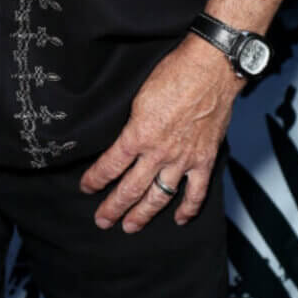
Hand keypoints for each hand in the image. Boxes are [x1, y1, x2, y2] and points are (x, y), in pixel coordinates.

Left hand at [80, 36, 241, 230]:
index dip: (95, 179)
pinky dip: (188, 208)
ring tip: (129, 227)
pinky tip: (178, 219)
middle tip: (102, 220)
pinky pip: (196, 192)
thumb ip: (131, 124)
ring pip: (160, 196)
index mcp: (138, 134)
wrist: (211, 71)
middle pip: (131, 188)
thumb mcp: (137, 97)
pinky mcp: (205, 160)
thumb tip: (122, 140)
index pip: (110, 165)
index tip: (86, 188)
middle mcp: (159, 152)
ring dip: (143, 214)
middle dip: (113, 207)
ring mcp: (183, 159)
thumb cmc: (173, 75)